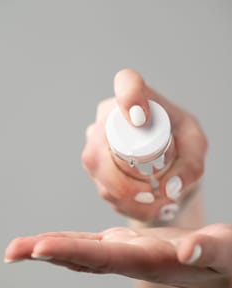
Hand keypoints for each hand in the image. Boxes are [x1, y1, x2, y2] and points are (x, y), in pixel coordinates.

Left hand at [4, 224, 231, 287]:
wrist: (221, 270)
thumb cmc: (225, 260)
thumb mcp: (223, 251)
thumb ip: (207, 251)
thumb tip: (187, 251)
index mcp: (153, 261)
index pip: (107, 258)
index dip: (74, 252)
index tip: (41, 248)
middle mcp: (133, 260)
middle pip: (86, 257)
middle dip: (50, 252)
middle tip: (13, 250)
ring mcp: (128, 254)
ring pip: (84, 252)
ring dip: (51, 249)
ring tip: (19, 248)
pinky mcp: (128, 247)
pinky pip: (93, 245)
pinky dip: (68, 242)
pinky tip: (48, 244)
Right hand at [82, 69, 206, 221]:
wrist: (164, 162)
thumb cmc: (180, 144)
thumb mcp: (195, 149)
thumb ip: (190, 166)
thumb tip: (167, 188)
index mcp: (138, 97)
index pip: (127, 84)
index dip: (129, 98)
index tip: (142, 119)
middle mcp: (109, 116)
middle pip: (102, 145)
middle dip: (128, 180)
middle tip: (154, 194)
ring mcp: (95, 141)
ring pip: (99, 172)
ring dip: (129, 196)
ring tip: (155, 201)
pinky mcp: (92, 164)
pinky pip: (103, 188)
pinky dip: (126, 203)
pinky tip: (144, 203)